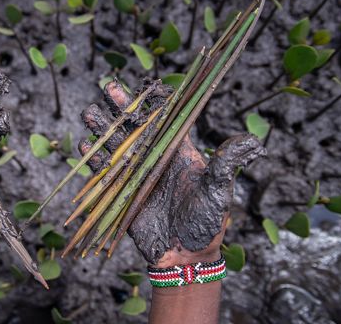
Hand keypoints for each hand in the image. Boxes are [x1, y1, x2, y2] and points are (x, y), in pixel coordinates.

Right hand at [78, 79, 265, 266]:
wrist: (186, 256)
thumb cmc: (208, 222)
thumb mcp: (218, 191)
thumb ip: (227, 164)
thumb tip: (254, 142)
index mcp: (177, 150)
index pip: (163, 117)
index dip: (152, 100)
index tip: (148, 84)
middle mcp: (154, 157)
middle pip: (134, 126)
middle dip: (120, 107)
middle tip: (108, 87)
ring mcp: (136, 174)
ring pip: (116, 145)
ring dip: (102, 128)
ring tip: (90, 113)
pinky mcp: (122, 193)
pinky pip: (105, 172)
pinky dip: (94, 160)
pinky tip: (85, 147)